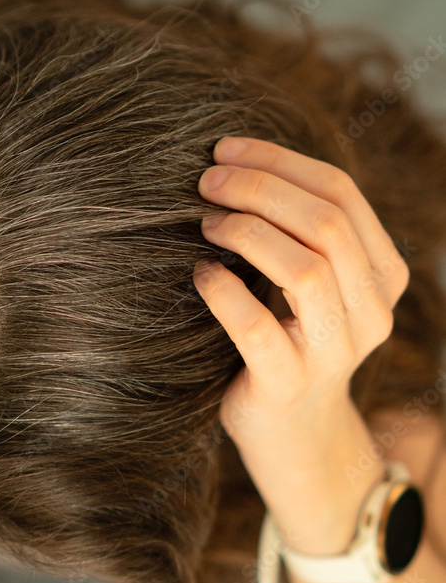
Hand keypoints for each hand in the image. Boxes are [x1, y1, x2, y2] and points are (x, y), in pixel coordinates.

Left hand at [192, 137, 409, 543]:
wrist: (292, 433)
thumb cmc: (289, 337)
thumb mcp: (311, 283)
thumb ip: (299, 231)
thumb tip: (233, 162)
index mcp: (382, 275)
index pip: (342, 194)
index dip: (281, 162)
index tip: (225, 149)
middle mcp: (370, 312)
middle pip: (326, 224)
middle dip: (259, 189)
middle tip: (205, 181)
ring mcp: (333, 353)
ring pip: (305, 270)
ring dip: (246, 233)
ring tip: (205, 223)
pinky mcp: (288, 384)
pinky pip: (256, 327)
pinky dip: (223, 291)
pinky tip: (200, 274)